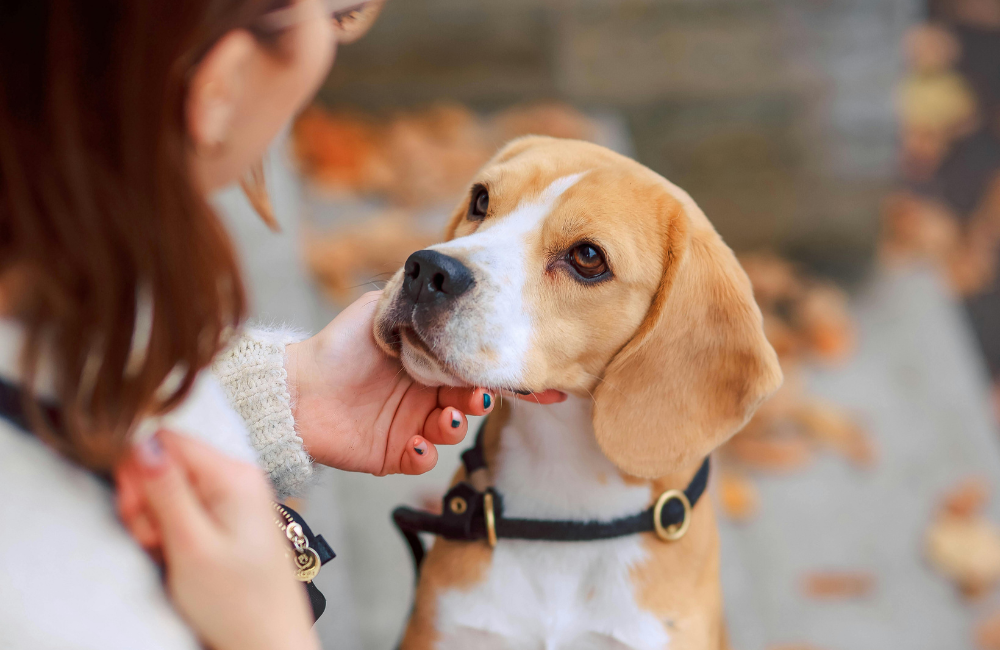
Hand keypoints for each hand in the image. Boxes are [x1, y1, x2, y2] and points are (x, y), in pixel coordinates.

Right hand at [116, 431, 318, 649]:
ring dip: (157, 523)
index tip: (137, 513)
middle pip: (167, 464)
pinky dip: (173, 534)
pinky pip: (187, 511)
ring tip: (174, 556)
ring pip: (171, 490)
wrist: (269, 645)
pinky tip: (182, 558)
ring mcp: (235, 499)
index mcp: (234, 475)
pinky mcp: (230, 519)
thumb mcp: (191, 545)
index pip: (166, 439)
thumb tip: (140, 439)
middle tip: (156, 541)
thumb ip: (165, 490)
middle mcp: (238, 478)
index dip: (138, 472)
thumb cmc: (237, 604)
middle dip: (147, 502)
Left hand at [285, 291, 495, 474]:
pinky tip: (414, 443)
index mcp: (425, 364)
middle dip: (475, 401)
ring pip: (449, 433)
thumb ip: (407, 301)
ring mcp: (410, 426)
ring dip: (454, 428)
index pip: (463, 370)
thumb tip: (439, 288)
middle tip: (474, 397)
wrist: (298, 387)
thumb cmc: (337, 346)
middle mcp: (423, 396)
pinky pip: (422, 461)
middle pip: (465, 403)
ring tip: (444, 420)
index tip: (481, 368)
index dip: (476, 371)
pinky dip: (425, 456)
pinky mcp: (393, 454)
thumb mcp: (375, 311)